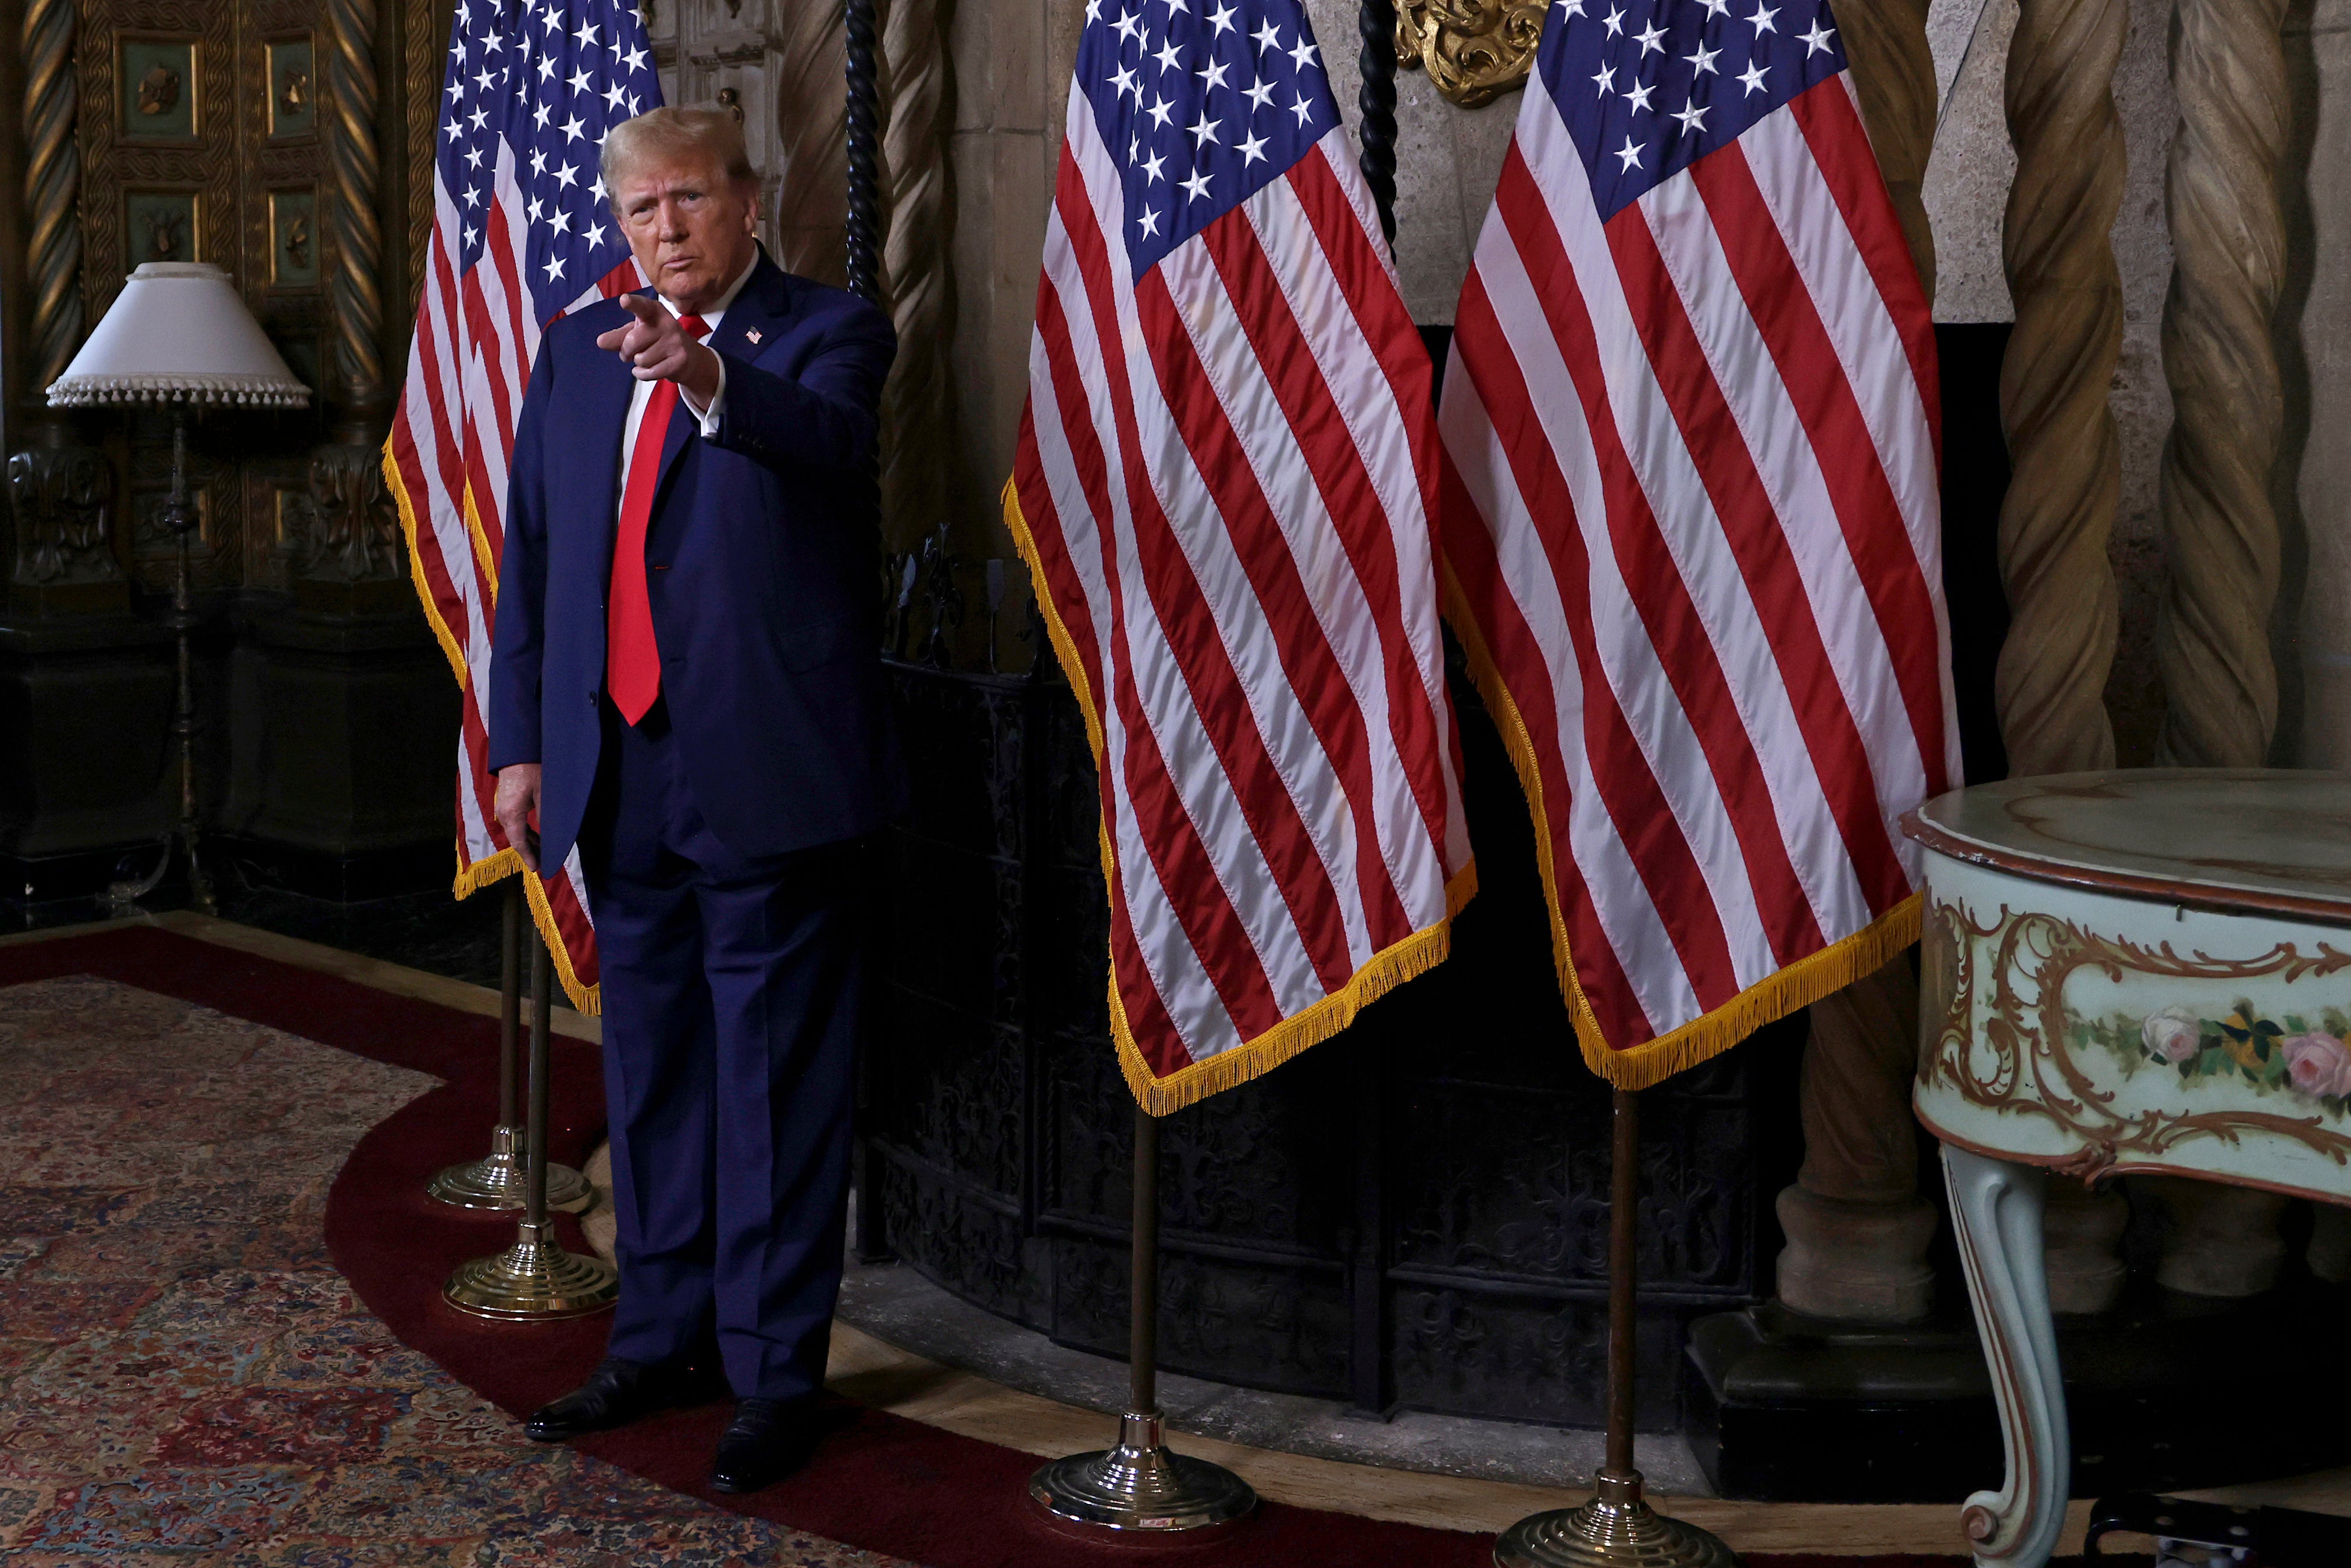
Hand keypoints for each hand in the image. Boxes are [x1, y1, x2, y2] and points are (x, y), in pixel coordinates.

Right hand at [494, 762, 543, 872]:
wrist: (516, 752)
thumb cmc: (531, 769)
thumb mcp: (543, 794)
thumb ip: (546, 816)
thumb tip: (551, 836)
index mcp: (510, 814)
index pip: (519, 842)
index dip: (528, 857)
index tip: (537, 869)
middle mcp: (503, 814)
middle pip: (517, 839)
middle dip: (530, 853)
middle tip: (544, 865)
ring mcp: (503, 809)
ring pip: (517, 832)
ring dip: (529, 843)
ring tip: (543, 855)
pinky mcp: (507, 804)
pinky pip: (516, 823)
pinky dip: (526, 833)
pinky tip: (537, 838)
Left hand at [596, 293, 720, 409]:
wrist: (691, 359)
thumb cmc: (658, 341)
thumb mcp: (638, 333)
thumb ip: (618, 337)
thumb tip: (600, 342)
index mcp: (654, 311)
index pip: (642, 306)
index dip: (632, 303)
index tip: (624, 300)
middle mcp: (667, 323)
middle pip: (632, 341)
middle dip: (627, 352)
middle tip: (632, 353)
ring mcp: (675, 343)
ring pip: (641, 360)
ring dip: (639, 364)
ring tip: (650, 358)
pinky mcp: (679, 361)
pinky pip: (649, 373)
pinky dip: (643, 374)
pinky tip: (649, 370)